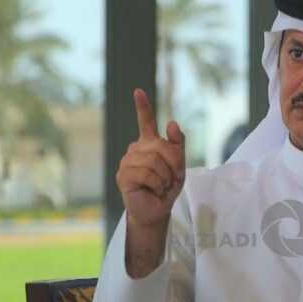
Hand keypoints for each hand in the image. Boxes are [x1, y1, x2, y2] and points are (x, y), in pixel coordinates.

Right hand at [116, 89, 185, 229]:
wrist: (157, 210)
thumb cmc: (167, 188)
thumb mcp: (178, 166)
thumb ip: (177, 145)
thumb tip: (171, 122)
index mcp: (148, 144)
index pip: (145, 121)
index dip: (142, 107)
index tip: (138, 91)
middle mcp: (135, 150)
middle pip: (159, 145)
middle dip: (173, 163)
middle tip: (174, 177)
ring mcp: (127, 162)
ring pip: (153, 161)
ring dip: (165, 176)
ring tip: (161, 185)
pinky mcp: (124, 176)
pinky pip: (146, 173)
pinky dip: (157, 184)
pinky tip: (154, 190)